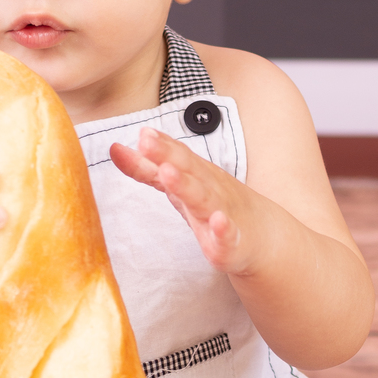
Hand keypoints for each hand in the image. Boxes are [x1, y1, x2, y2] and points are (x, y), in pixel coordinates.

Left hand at [109, 126, 253, 274]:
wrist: (263, 236)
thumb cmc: (215, 204)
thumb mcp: (180, 184)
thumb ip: (146, 169)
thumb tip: (114, 149)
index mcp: (196, 174)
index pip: (176, 155)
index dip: (159, 145)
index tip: (142, 133)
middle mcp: (208, 188)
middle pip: (187, 170)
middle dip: (167, 155)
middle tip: (147, 141)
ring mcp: (221, 214)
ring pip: (202, 198)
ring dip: (186, 185)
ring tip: (168, 173)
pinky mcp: (231, 243)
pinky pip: (227, 236)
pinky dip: (223, 230)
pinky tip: (218, 221)